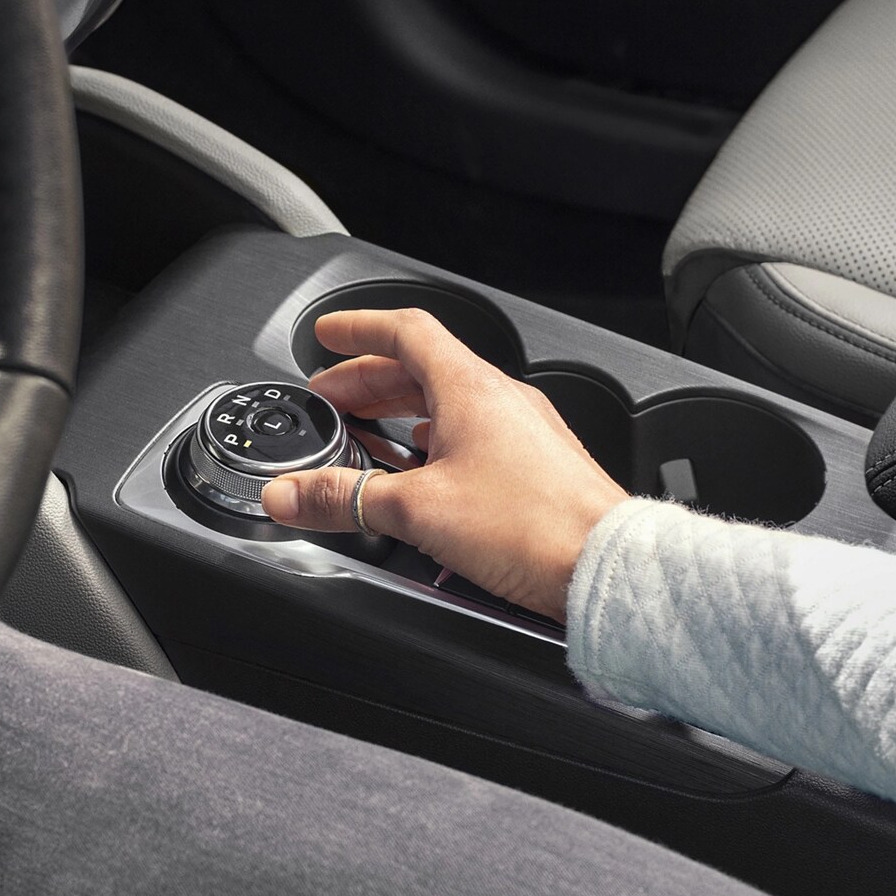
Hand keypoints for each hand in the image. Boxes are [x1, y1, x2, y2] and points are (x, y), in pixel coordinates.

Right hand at [260, 309, 628, 620]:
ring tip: (366, 438)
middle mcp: (502, 400)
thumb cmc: (535, 527)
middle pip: (422, 370)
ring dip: (400, 414)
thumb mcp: (416, 510)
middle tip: (331, 400)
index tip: (329, 333)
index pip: (406, 331)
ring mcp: (523, 432)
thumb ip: (343, 499)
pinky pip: (473, 437)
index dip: (360, 328)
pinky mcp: (536, 468)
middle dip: (368, 382)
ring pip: (449, 405)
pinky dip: (433, 445)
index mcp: (471, 387)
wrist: (606, 567)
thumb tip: (290, 494)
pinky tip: (422, 476)